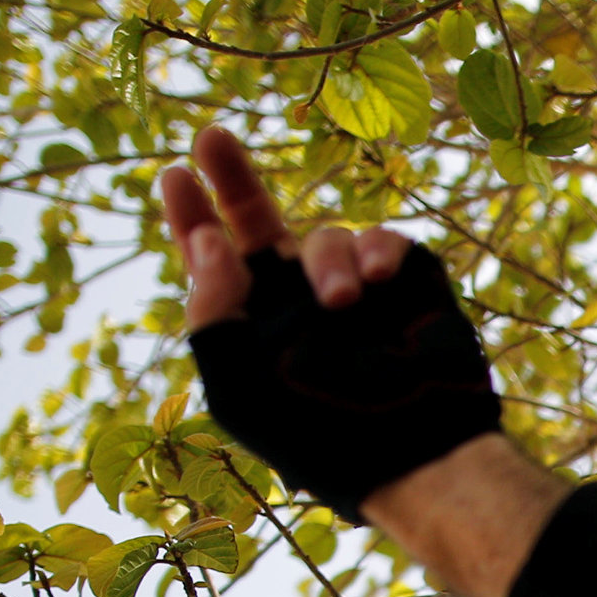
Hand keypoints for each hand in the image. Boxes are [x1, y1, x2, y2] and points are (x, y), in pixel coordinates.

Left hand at [155, 124, 553, 583]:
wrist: (422, 458)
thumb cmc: (324, 438)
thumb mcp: (239, 387)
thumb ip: (212, 313)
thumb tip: (210, 240)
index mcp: (254, 330)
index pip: (214, 264)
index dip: (191, 219)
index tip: (174, 176)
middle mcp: (300, 305)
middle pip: (260, 223)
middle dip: (235, 178)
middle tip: (211, 137)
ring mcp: (358, 294)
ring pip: (328, 237)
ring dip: (328, 262)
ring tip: (342, 304)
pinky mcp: (410, 287)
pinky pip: (388, 242)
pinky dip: (382, 250)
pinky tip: (380, 279)